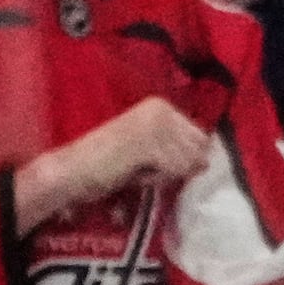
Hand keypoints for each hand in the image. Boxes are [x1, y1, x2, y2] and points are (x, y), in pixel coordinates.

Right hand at [16, 97, 214, 228]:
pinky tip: (137, 173)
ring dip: (166, 174)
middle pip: (197, 150)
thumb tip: (207, 161)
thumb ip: (179, 150)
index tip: (152, 160)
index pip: (200, 138)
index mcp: (162, 105)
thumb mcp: (152, 151)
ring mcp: (155, 124)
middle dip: (178, 166)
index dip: (185, 158)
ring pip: (187, 162)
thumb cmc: (112, 161)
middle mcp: (161, 108)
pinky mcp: (148, 143)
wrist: (76, 168)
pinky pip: (175, 170)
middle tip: (144, 166)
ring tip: (138, 168)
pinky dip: (158, 179)